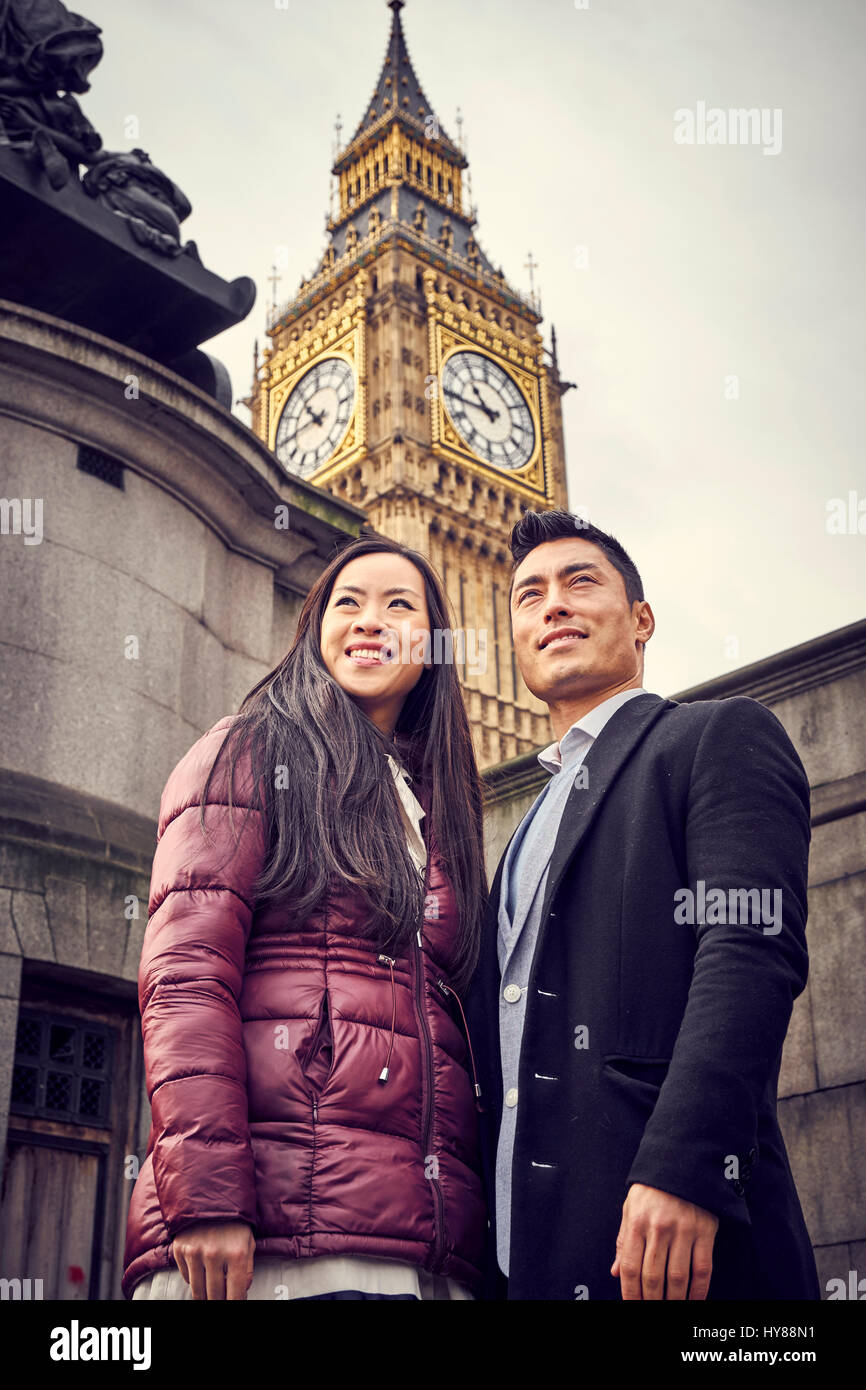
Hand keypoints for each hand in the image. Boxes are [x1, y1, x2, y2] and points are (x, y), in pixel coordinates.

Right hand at [171, 1220, 254, 1299]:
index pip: (235, 1294)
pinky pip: (186, 1278)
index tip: (234, 1304)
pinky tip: (200, 1271)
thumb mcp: (248, 1242)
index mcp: (236, 1253)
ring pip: (198, 1291)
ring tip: (210, 1294)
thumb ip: (247, 1269)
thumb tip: (241, 1292)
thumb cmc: (233, 1222)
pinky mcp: (180, 1249)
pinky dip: (193, 1279)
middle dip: (219, 1301)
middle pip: (215, 1296)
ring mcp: (195, 1252)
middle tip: (221, 1299)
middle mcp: (214, 1254)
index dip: (235, 1303)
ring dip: (205, 1296)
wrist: (209, 1195)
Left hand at [610, 1183, 717, 1299]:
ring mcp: (683, 1231)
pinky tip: (693, 1300)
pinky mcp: (705, 1232)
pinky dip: (699, 1290)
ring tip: (670, 1307)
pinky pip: (702, 1269)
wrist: (683, 1159)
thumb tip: (615, 1272)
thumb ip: (623, 1240)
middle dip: (651, 1300)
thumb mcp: (631, 1206)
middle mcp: (659, 1228)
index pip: (630, 1267)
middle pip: (652, 1276)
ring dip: (674, 1300)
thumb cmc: (653, 1187)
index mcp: (636, 1222)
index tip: (631, 1305)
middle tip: (651, 1309)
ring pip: (677, 1277)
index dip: (630, 1293)